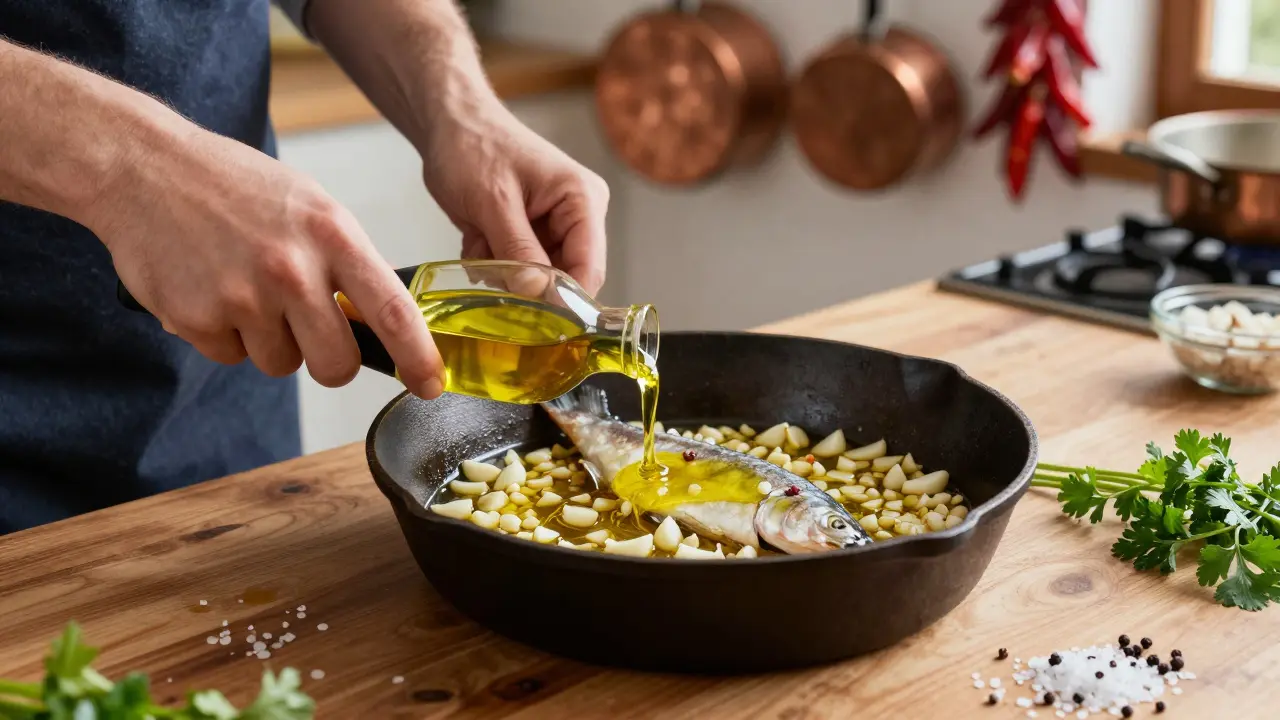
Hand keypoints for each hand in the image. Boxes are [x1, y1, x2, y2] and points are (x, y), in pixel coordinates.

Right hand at [91, 125, 445, 398]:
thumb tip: (382, 320)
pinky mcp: (196, 318)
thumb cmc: (235, 187)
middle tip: (309, 332)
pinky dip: (224, 334)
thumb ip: (347, 262)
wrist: (144, 167)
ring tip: (244, 287)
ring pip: (280, 363)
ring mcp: (242, 297)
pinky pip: (230, 356)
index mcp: (331, 234)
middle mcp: (292, 268)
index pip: (392, 310)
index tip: (431, 384)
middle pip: (335, 363)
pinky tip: (210, 288)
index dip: (418, 356)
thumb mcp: (310, 207)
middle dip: (328, 361)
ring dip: (268, 340)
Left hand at [421, 97, 609, 295]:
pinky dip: (495, 262)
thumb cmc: (473, 146)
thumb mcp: (492, 201)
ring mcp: (557, 224)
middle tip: (489, 264)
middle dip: (526, 282)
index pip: (589, 268)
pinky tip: (478, 237)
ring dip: (504, 271)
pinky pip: (522, 269)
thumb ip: (518, 250)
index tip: (530, 319)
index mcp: (583, 199)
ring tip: (480, 240)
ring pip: (540, 278)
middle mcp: (580, 214)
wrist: (450, 123)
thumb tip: (539, 294)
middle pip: (566, 277)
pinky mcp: (535, 232)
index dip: (564, 300)